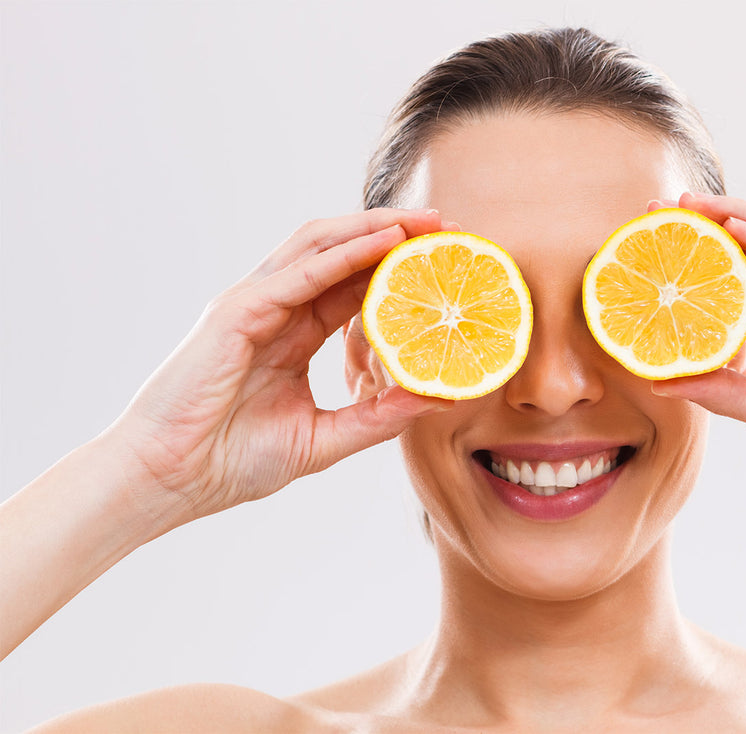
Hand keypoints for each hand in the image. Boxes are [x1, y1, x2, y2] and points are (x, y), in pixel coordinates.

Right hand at [109, 209, 451, 524]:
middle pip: (340, 255)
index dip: (397, 269)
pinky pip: (297, 274)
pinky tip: (381, 243)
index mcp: (291, 336)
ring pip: (319, 247)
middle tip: (446, 229)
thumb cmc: (230, 462)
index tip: (445, 263)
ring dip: (371, 229)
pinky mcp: (235, 313)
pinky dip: (341, 255)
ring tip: (421, 223)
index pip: (352, 287)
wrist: (169, 481)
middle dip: (393, 235)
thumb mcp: (324, 438)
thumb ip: (377, 416)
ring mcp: (253, 305)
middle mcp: (274, 310)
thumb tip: (437, 398)